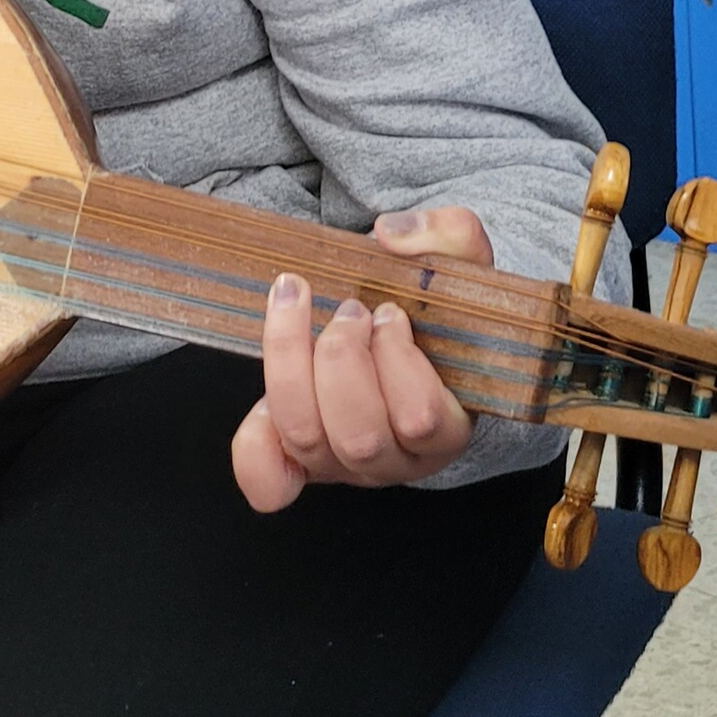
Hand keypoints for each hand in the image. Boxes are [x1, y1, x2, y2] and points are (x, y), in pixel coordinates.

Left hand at [231, 206, 492, 510]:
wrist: (408, 334)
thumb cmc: (437, 311)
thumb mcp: (461, 264)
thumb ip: (448, 236)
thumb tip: (392, 236)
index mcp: (446, 428)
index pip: (420, 417)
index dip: (398, 358)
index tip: (392, 312)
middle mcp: (394, 460)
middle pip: (357, 434)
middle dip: (342, 356)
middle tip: (349, 310)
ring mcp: (344, 466)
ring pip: (307, 438)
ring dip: (293, 362)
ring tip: (299, 304)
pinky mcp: (301, 461)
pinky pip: (270, 480)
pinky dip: (256, 449)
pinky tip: (261, 403)